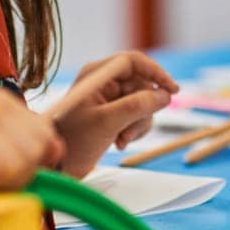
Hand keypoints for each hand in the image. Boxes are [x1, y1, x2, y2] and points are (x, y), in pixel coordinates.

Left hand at [44, 51, 177, 177]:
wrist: (57, 168)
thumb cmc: (74, 141)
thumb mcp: (107, 122)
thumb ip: (137, 106)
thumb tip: (166, 96)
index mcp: (97, 74)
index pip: (133, 61)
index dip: (155, 72)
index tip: (173, 90)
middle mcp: (104, 82)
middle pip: (141, 85)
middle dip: (143, 110)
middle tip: (131, 130)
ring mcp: (108, 99)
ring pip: (142, 103)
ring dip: (138, 124)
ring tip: (122, 139)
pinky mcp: (112, 115)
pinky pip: (136, 116)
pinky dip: (133, 130)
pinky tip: (118, 143)